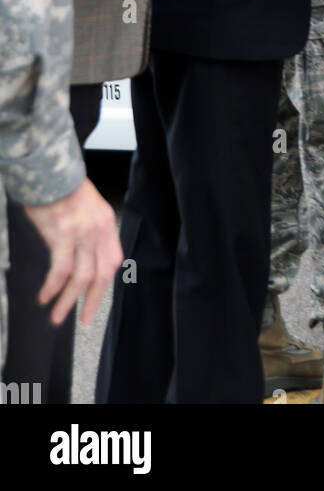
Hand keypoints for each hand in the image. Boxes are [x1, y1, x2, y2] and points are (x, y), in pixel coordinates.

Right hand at [24, 177, 122, 325]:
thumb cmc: (63, 188)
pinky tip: (44, 297)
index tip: (94, 301)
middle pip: (101, 274)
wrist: (50, 169)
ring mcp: (82, 233)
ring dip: (68, 301)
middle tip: (82, 320)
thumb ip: (88, 231)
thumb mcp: (87, 207)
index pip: (112, 260)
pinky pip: (61, 270)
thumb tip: (79, 257)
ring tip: (56, 316)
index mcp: (106, 222)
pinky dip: (53, 287)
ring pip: (81, 277)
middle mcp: (98, 230)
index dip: (105, 285)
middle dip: (92, 301)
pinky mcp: (62, 235)